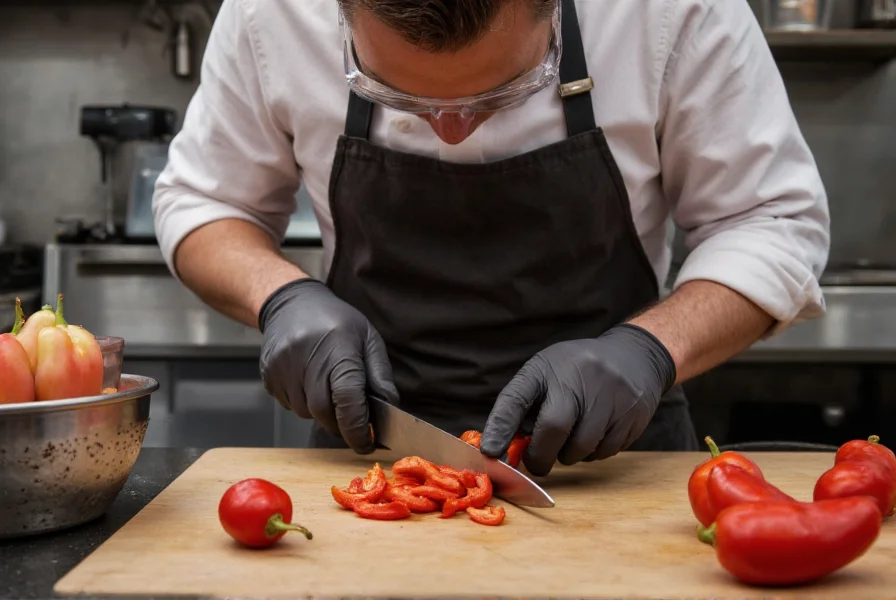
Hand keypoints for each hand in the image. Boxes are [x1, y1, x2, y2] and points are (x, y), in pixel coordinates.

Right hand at [258, 279, 398, 453]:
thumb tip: (390, 411)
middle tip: (352, 421)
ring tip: (327, 386)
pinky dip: (304, 403)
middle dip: (341, 425)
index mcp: (338, 348)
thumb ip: (380, 376)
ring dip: (322, 412)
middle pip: (324, 412)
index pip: (348, 398)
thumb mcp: (368, 339)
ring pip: (306, 413)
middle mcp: (307, 359)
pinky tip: (308, 381)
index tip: (367, 443)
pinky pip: (290, 406)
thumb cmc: (336, 322)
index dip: (358, 427)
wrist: (290, 304)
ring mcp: (283, 368)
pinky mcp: (268, 377)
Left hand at [480, 324, 675, 475]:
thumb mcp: (547, 374)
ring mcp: (609, 397)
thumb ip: (526, 406)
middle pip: (553, 427)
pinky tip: (595, 434)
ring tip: (571, 439)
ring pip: (581, 447)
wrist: (635, 356)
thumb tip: (503, 447)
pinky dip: (594, 453)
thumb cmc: (578, 370)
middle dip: (540, 455)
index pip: (517, 397)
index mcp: (548, 367)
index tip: (490, 452)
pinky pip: (605, 452)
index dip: (500, 426)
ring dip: (569, 455)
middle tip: (537, 464)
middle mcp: (579, 378)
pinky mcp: (631, 416)